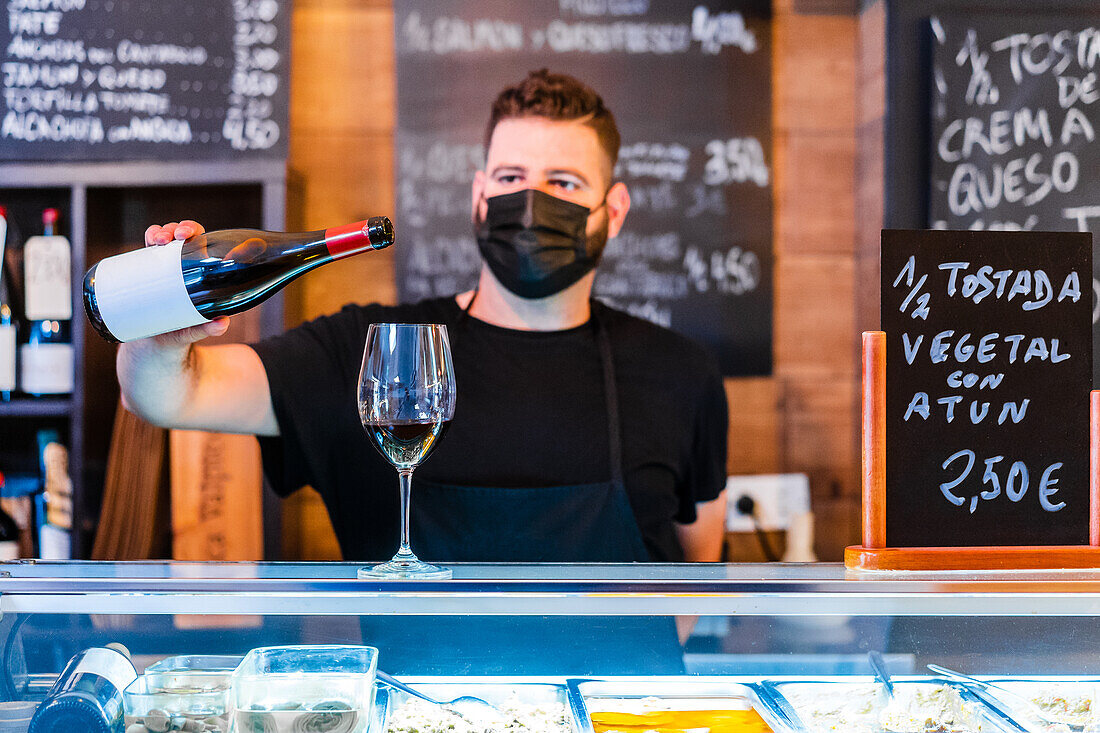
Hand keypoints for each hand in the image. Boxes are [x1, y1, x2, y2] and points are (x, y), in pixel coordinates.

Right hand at [141, 219, 228, 344]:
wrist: (154, 346)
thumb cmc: (181, 332)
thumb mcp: (193, 330)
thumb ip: (208, 328)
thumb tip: (223, 322)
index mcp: (198, 270)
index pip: (199, 241)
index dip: (195, 231)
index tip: (190, 236)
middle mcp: (179, 263)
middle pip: (178, 236)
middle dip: (173, 229)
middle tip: (169, 239)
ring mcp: (160, 266)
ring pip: (158, 239)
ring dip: (157, 232)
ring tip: (157, 241)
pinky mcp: (143, 272)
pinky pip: (143, 252)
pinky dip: (145, 241)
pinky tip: (146, 241)